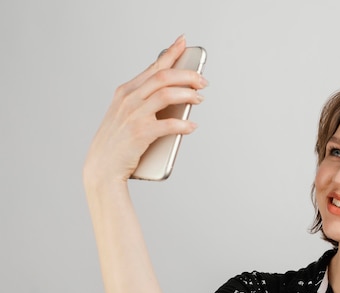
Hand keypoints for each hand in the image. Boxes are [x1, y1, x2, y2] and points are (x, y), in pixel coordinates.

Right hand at [83, 35, 207, 184]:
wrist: (102, 167)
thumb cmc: (117, 143)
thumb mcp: (125, 115)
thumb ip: (145, 103)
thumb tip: (177, 99)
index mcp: (126, 91)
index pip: (153, 67)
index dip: (170, 53)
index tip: (183, 42)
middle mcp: (129, 99)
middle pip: (164, 77)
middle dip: (187, 76)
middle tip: (202, 81)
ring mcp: (134, 115)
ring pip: (167, 94)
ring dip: (188, 95)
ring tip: (199, 99)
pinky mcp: (140, 133)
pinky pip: (169, 125)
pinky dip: (184, 125)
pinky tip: (192, 126)